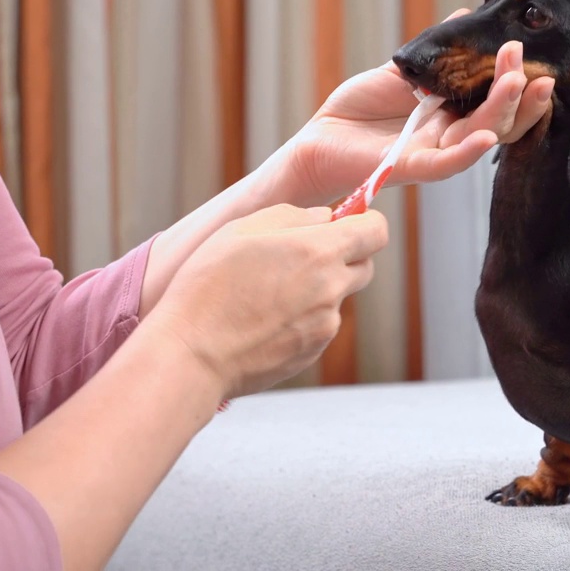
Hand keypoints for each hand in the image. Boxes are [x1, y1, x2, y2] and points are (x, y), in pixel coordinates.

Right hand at [147, 204, 388, 397]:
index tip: (345, 223)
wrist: (193, 355)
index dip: (365, 223)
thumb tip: (325, 217)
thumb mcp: (241, 229)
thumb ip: (292, 216)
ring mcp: (325, 325)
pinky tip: (263, 319)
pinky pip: (319, 326)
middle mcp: (331, 289)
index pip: (376, 231)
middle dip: (344, 256)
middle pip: (364, 265)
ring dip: (318, 289)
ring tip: (268, 292)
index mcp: (318, 251)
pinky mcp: (312, 351)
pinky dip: (302, 319)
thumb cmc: (208, 286)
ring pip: (338, 297)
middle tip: (302, 256)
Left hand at [283, 9, 555, 206]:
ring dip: (502, 110)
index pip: (496, 101)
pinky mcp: (409, 167)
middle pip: (498, 119)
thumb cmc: (358, 110)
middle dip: (517, 90)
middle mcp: (450, 137)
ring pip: (480, 137)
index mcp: (452, 115)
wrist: (318, 139)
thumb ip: (435, 51)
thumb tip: (466, 16)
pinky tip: (487, 136)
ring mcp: (433, 153)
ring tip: (517, 82)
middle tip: (525, 58)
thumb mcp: (401, 71)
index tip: (528, 53)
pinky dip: (467, 152)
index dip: (517, 82)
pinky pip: (445, 164)